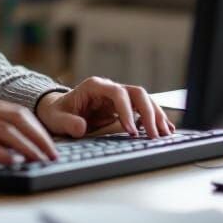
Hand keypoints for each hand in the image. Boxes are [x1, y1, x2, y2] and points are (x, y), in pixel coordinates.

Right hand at [0, 93, 58, 167]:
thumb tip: (15, 144)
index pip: (19, 112)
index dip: (39, 129)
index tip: (52, 146)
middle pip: (17, 117)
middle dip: (40, 137)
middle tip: (54, 155)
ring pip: (5, 129)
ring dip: (27, 146)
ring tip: (40, 160)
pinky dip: (2, 152)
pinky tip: (13, 162)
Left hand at [35, 77, 174, 138]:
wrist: (58, 111)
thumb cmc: (57, 113)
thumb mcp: (56, 118)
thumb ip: (68, 122)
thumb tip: (81, 127)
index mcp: (94, 87)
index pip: (117, 93)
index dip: (127, 110)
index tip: (131, 130)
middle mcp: (109, 88)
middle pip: (136, 93)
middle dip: (148, 113)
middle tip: (154, 135)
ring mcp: (118, 96)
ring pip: (144, 100)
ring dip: (156, 115)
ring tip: (165, 134)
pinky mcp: (124, 107)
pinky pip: (143, 109)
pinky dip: (154, 118)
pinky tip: (164, 130)